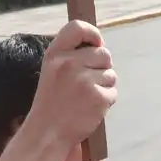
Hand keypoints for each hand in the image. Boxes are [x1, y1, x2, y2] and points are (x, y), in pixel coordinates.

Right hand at [25, 21, 116, 147]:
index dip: (92, 33)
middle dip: (101, 67)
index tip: (96, 42)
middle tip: (85, 83)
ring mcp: (85, 81)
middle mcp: (70, 64)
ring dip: (103, 85)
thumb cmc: (52, 102)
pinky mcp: (98, 98)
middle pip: (104, 53)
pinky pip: (113, 91)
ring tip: (85, 97)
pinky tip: (90, 107)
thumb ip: (71, 55)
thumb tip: (99, 44)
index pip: (77, 27)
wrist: (47, 133)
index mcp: (55, 55)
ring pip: (111, 74)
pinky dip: (106, 100)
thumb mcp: (51, 70)